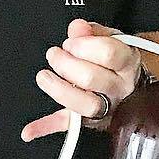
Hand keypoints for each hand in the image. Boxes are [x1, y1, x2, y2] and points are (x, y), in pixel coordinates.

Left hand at [22, 18, 141, 142]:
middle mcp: (120, 88)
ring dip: (58, 90)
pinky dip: (46, 128)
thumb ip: (92, 32)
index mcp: (127, 64)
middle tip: (55, 54)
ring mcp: (107, 108)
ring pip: (85, 105)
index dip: (83, 45)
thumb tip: (77, 28)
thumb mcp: (110, 39)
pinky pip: (69, 126)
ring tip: (44, 76)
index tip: (71, 42)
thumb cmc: (117, 61)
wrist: (130, 84)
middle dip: (66, 63)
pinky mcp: (89, 123)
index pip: (108, 54)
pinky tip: (28, 130)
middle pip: (91, 78)